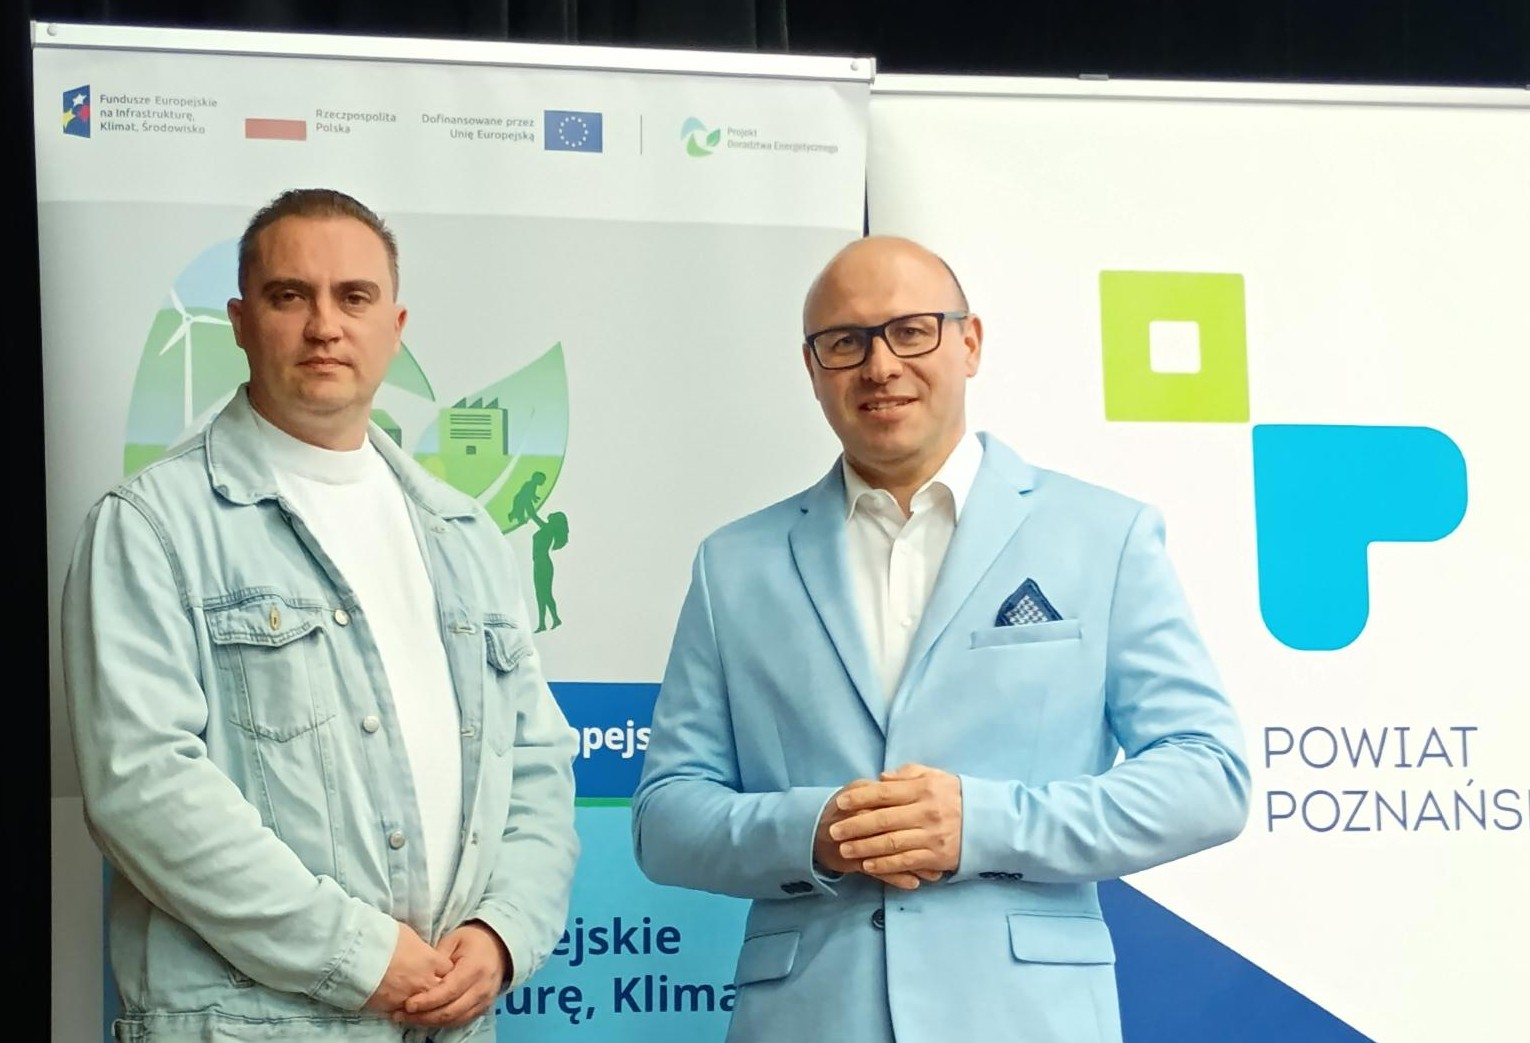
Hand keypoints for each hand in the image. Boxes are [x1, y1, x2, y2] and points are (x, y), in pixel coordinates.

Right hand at [364, 923, 452, 1013]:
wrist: (358, 952)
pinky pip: (405, 1011)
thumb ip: (420, 947)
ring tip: (412, 993)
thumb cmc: (383, 936)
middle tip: (426, 982)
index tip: (438, 967)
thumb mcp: (408, 934)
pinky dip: (403, 1008)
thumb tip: (421, 950)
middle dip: (436, 986)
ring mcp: (410, 996)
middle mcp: (425, 980)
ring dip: (421, 1001)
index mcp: (431, 960)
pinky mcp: (393, 1006)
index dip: (444, 969)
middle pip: (441, 990)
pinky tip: (398, 1001)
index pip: (449, 969)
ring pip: (424, 1005)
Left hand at [396, 922, 509, 1029]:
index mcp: (475, 968)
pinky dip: (442, 1023)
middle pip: (451, 1010)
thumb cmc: (473, 941)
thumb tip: (418, 976)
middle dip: (424, 1016)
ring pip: (454, 1020)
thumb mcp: (453, 940)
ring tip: (409, 1019)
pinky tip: (426, 1019)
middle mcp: (482, 988)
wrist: (499, 947)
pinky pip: (460, 1021)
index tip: (408, 1004)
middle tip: (401, 1015)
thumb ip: (437, 958)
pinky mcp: (483, 1008)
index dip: (427, 1001)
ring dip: (430, 1022)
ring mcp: (484, 1000)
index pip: (449, 991)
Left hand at [828, 764, 962, 883]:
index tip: (840, 802)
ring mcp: (931, 836)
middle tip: (834, 831)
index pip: (884, 793)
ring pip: (890, 843)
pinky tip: (867, 865)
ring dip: (863, 847)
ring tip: (844, 850)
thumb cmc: (956, 797)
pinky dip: (884, 865)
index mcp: (923, 789)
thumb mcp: (936, 777)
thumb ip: (908, 774)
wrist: (991, 823)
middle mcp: (926, 812)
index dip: (859, 797)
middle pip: (882, 819)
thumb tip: (881, 779)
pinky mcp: (936, 856)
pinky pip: (905, 862)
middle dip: (854, 826)